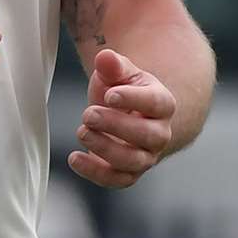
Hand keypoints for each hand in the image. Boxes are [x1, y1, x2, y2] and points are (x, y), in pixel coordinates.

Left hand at [68, 48, 174, 188]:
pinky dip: (95, 173)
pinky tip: (74, 158)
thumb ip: (113, 65)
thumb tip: (105, 57)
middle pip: (147, 135)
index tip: (109, 95)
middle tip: (88, 114)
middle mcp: (160, 133)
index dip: (133, 99)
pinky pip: (117, 180)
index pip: (155, 103)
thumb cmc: (122, 91)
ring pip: (133, 161)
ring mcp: (146, 156)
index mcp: (162, 104)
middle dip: (116, 125)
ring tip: (81, 131)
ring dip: (105, 148)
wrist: (126, 115)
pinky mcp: (129, 173)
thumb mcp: (118, 73)